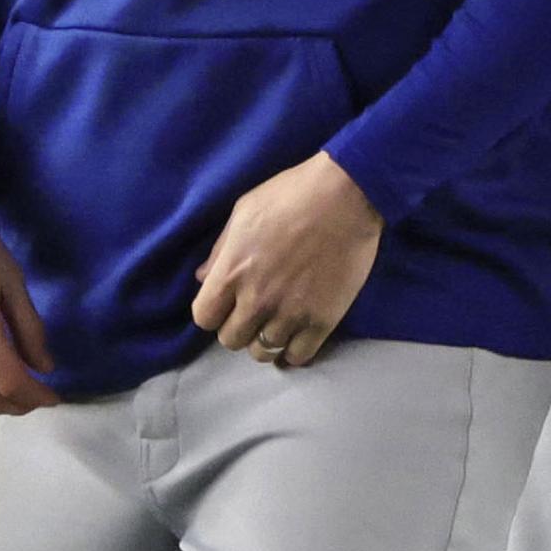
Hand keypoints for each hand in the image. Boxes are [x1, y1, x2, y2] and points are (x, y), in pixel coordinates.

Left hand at [191, 152, 381, 367]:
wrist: (347, 196)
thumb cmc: (292, 195)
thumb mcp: (244, 212)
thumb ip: (220, 250)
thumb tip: (203, 278)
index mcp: (232, 272)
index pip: (204, 318)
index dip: (213, 312)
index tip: (227, 304)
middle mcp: (257, 299)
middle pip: (231, 340)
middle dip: (238, 328)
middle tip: (254, 312)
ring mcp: (291, 313)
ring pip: (262, 353)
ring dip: (265, 340)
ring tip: (276, 325)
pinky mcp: (323, 320)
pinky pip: (299, 355)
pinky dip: (294, 351)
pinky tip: (297, 336)